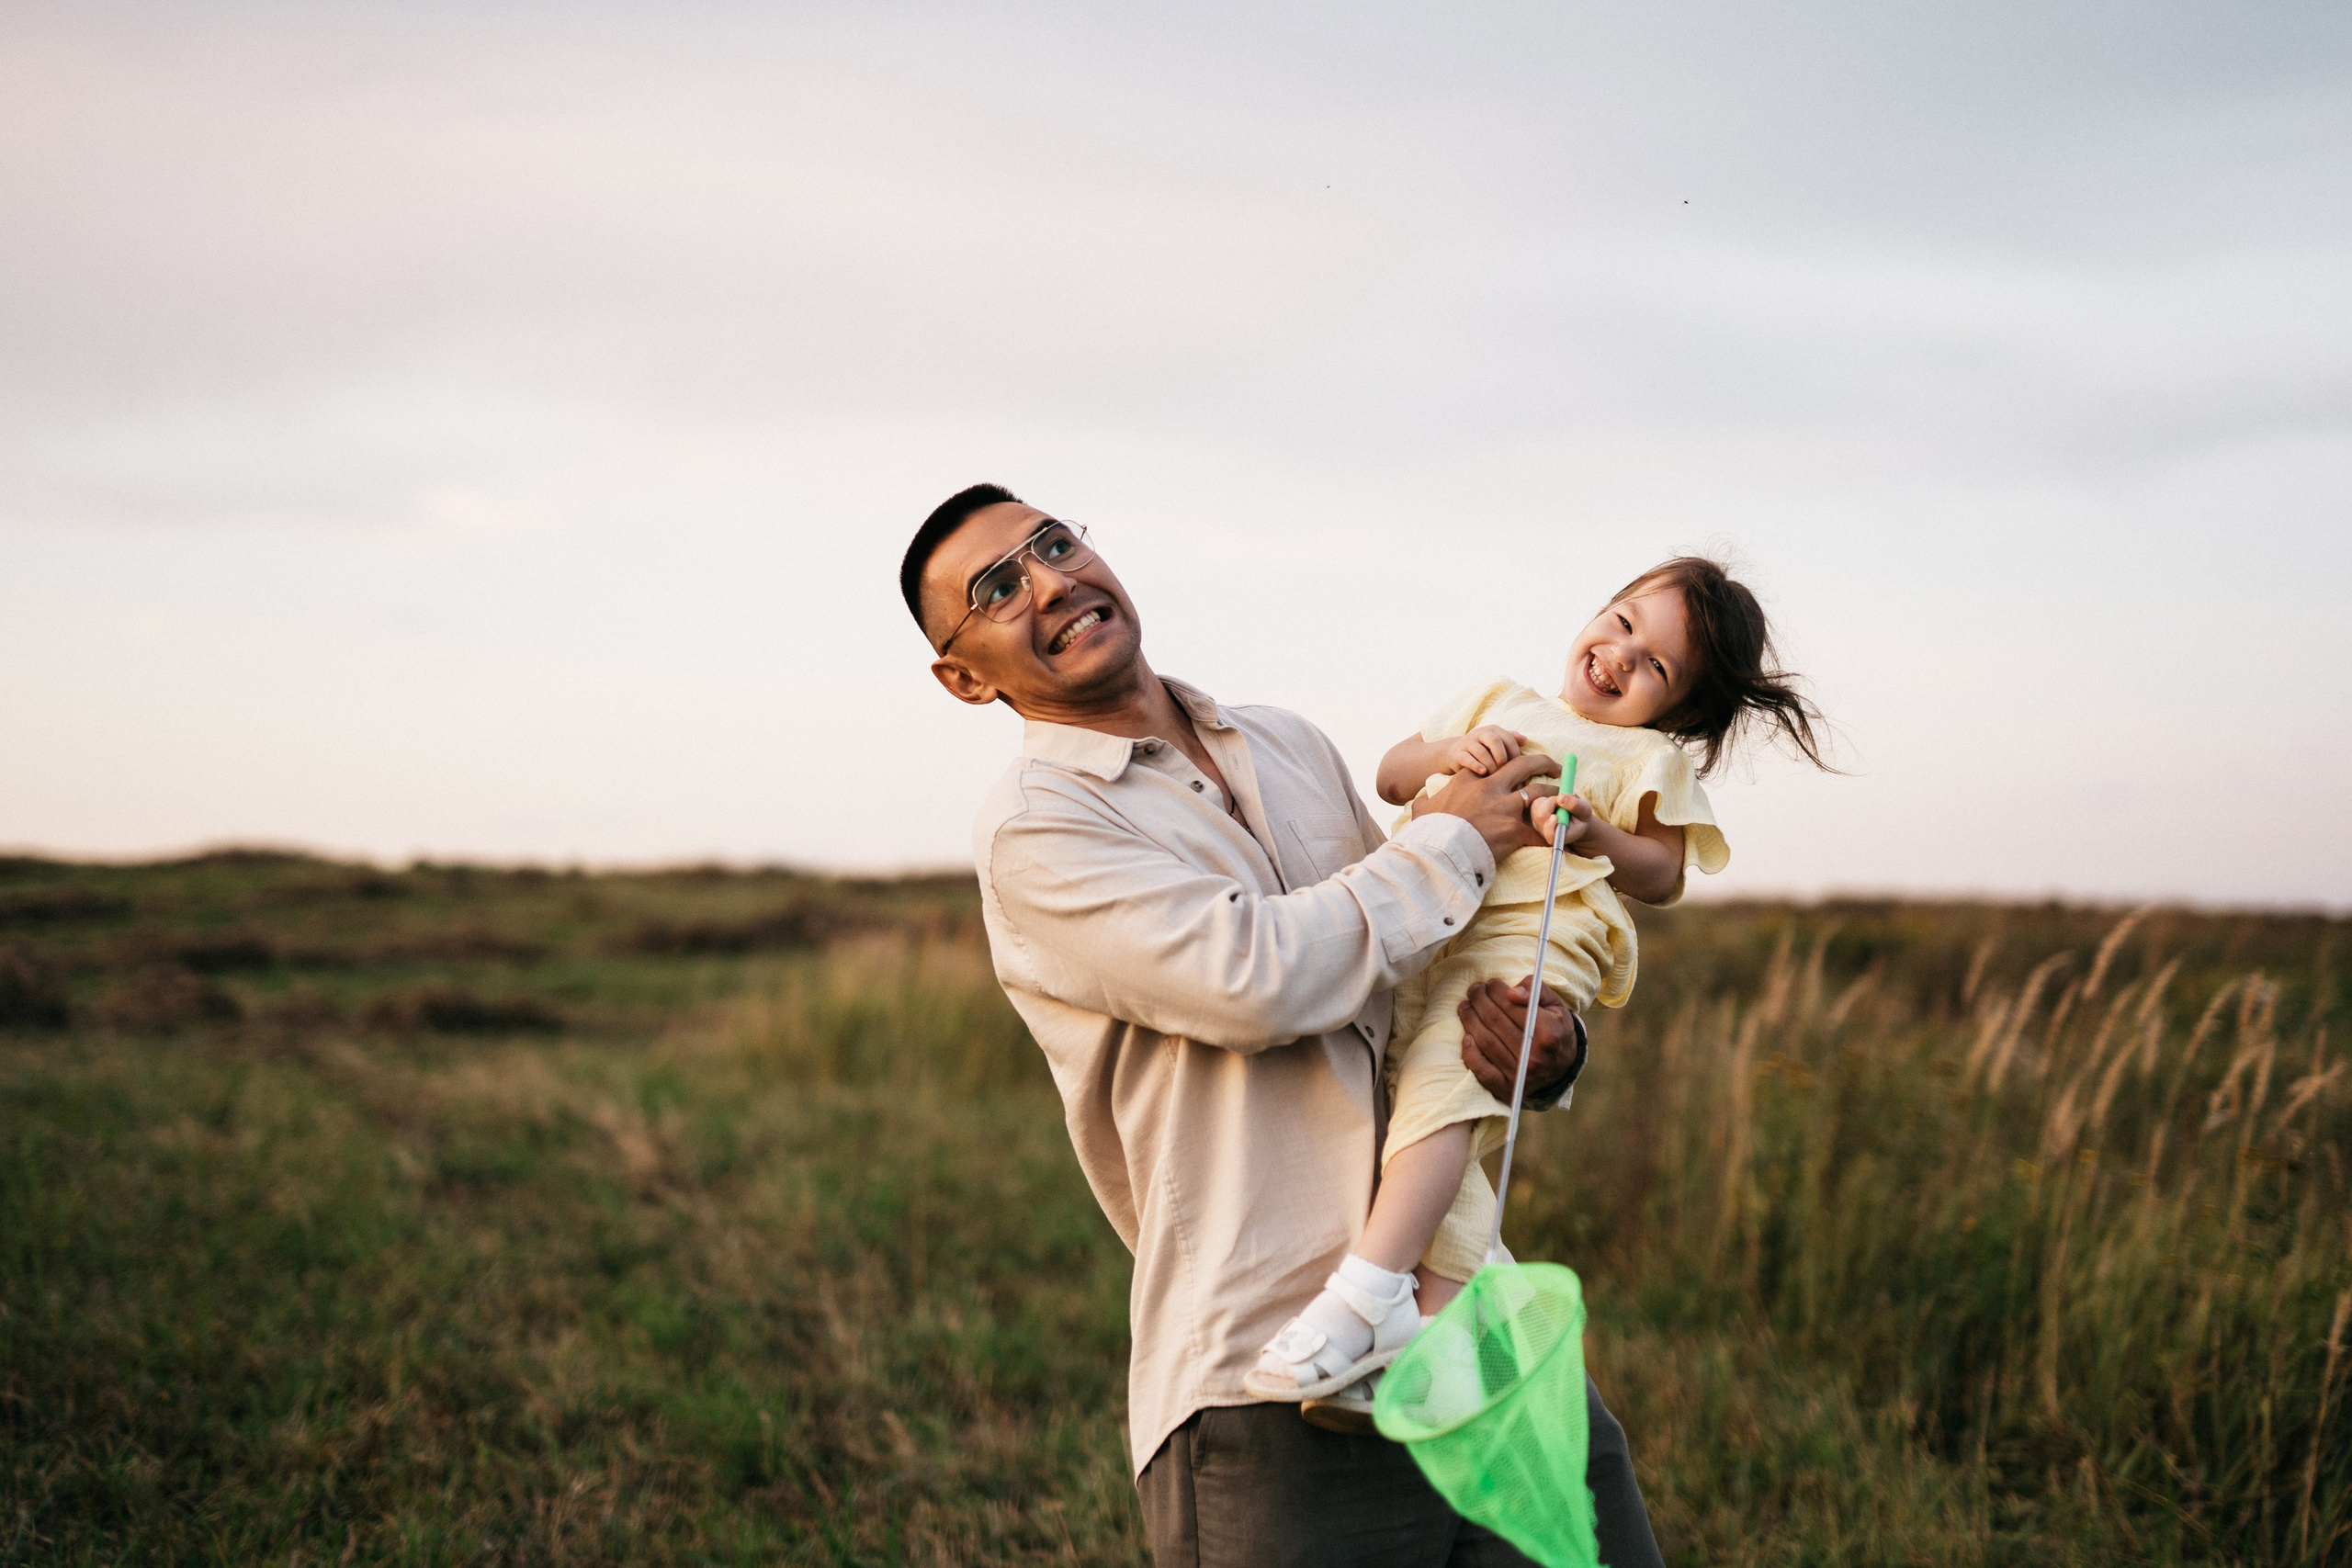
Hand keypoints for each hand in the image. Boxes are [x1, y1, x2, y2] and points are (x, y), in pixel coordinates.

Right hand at [1412, 752, 1558, 862]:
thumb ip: (1427, 800)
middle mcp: (1491, 787)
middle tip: (1554, 766)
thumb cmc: (1428, 831)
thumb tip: (1419, 801)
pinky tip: (1557, 835)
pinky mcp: (1514, 830)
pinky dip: (1550, 832)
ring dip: (1553, 793)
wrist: (1437, 852)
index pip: (1497, 761)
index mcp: (1470, 778)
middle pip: (1525, 765)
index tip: (1519, 764)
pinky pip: (1540, 829)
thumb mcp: (1423, 808)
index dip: (1511, 761)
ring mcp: (1505, 807)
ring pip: (1540, 792)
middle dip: (1543, 762)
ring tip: (1563, 796)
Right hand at [1437, 726, 1528, 777]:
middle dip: (1502, 757)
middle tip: (1504, 770)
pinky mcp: (1458, 754)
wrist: (1456, 752)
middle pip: (1494, 741)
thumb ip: (1511, 740)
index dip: (1514, 752)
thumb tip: (1525, 740)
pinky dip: (1476, 766)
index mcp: (1493, 730)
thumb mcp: (1497, 743)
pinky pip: (1467, 759)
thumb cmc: (1483, 749)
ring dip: (1490, 765)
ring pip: (1481, 752)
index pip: (1508, 738)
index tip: (1517, 766)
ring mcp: (1468, 743)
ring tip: (1494, 775)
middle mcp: (1480, 733)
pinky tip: (1483, 773)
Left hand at [1457, 975, 1580, 1101]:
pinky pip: (1482, 1072)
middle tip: (1474, 990)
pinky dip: (1470, 1054)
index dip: (1496, 991)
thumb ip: (1537, 992)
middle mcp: (1533, 1056)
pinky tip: (1466, 1037)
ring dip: (1470, 1020)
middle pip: (1495, 1021)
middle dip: (1480, 1000)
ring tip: (1465, 1007)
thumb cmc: (1556, 1031)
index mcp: (1548, 1033)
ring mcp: (1519, 1075)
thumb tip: (1512, 991)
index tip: (1489, 983)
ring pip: (1486, 1042)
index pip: (1512, 1006)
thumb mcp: (1556, 1008)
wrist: (1563, 1069)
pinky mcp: (1507, 1090)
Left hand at [1526, 791, 1596, 848]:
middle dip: (1551, 805)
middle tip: (1562, 800)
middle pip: (1540, 817)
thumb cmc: (1581, 817)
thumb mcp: (1585, 811)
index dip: (1550, 827)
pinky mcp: (1534, 813)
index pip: (1551, 836)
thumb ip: (1576, 806)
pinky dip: (1548, 800)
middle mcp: (1546, 832)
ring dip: (1551, 801)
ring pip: (1539, 807)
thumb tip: (1561, 797)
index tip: (1554, 817)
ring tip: (1562, 804)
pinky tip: (1556, 804)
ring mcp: (1537, 823)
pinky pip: (1538, 802)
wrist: (1574, 818)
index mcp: (1560, 837)